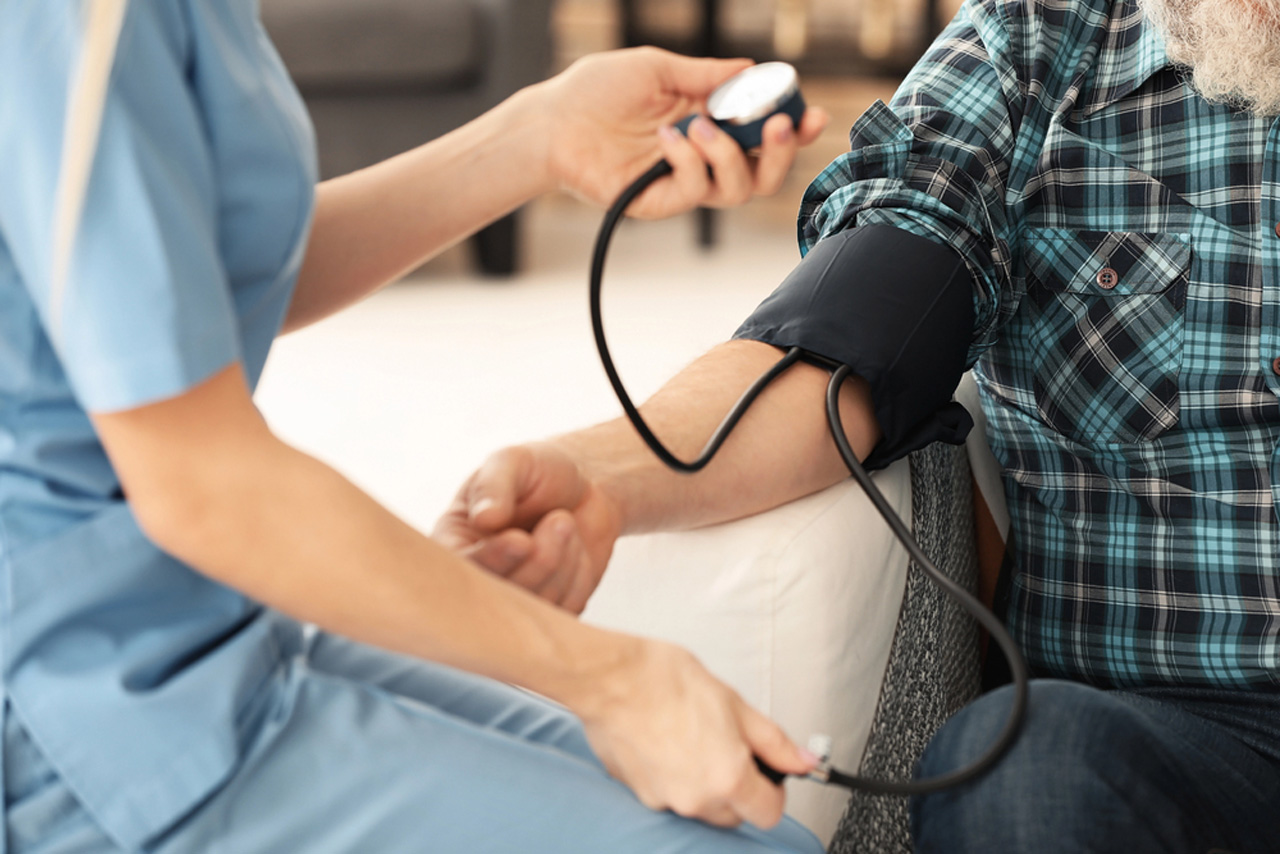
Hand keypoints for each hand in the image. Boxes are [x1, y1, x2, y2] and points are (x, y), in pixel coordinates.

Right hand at [433, 444, 621, 614]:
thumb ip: (494, 485)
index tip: (522, 540)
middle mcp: (480, 578)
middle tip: (561, 520)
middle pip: (501, 597)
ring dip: (564, 561)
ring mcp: (514, 600)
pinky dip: (580, 575)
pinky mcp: (549, 610)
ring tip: (565, 522)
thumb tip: (483, 519)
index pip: (462, 569)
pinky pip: (567, 608)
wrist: (583, 486)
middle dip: (539, 561)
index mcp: (453, 544)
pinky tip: (575, 545)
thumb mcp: (513, 462)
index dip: (493, 559)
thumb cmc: (538, 471)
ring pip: (538, 604)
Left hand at [536, 47, 828, 218]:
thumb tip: (749, 69)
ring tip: (699, 127)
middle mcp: (702, 156)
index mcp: (708, 121)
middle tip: (775, 127)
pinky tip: (666, 136)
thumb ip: (705, 74)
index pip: (761, 134)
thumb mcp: (657, 68)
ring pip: (736, 190)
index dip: (793, 129)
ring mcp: (682, 182)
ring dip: (729, 156)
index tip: (810, 113)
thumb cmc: (596, 92)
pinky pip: (695, 191)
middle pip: (763, 174)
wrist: (553, 120)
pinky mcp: (660, 201)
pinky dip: (689, 161)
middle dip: (779, 154)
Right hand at [573, 637, 817, 827]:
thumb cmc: (664, 681)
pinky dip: (675, 778)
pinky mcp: (639, 794)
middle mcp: (696, 798)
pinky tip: (666, 744)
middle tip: (727, 746)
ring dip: (705, 784)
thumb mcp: (733, 703)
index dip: (774, 791)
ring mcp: (664, 800)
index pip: (769, 813)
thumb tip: (804, 761)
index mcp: (727, 777)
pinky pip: (670, 795)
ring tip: (692, 739)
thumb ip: (773, 741)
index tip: (768, 773)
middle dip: (738, 788)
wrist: (610, 678)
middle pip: (734, 814)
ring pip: (701, 806)